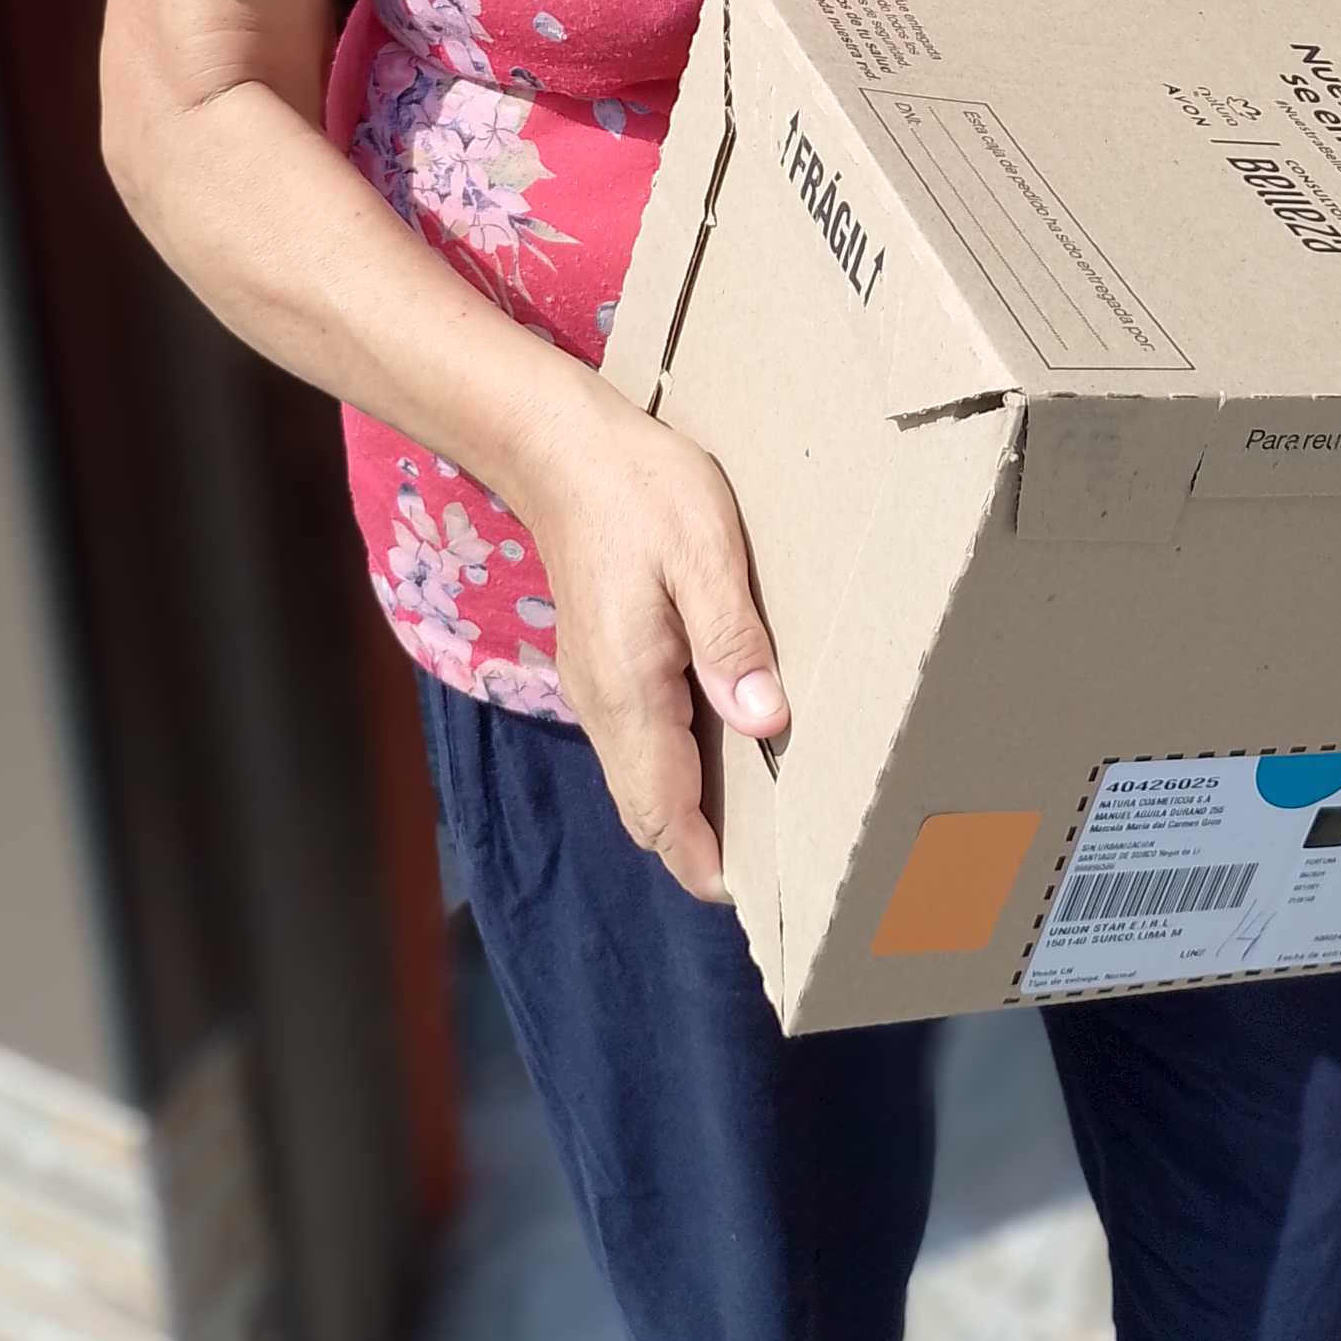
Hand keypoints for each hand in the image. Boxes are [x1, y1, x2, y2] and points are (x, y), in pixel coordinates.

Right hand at [516, 389, 788, 903]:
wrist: (558, 446)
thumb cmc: (636, 489)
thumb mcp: (702, 552)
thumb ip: (730, 640)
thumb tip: (764, 724)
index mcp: (628, 690)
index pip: (660, 812)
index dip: (705, 862)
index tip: (762, 893)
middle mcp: (603, 704)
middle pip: (649, 810)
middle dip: (702, 849)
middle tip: (781, 864)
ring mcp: (595, 685)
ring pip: (642, 779)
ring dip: (692, 809)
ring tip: (766, 817)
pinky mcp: (602, 662)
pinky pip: (640, 742)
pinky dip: (679, 769)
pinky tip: (727, 745)